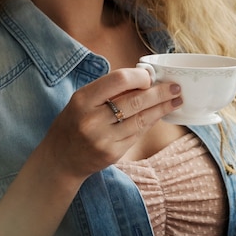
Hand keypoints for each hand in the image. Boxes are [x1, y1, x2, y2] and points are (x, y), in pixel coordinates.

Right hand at [39, 67, 182, 182]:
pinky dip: (151, 121)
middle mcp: (92, 119)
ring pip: (141, 119)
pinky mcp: (113, 153)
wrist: (60, 159)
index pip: (119, 80)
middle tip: (176, 87)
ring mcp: (103, 139)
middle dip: (160, 93)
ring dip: (162, 108)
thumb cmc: (74, 122)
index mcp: (83, 99)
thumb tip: (144, 78)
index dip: (140, 77)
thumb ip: (108, 90)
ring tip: (176, 100)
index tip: (151, 76)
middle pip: (135, 101)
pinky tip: (161, 114)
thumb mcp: (82, 101)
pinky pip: (138, 133)